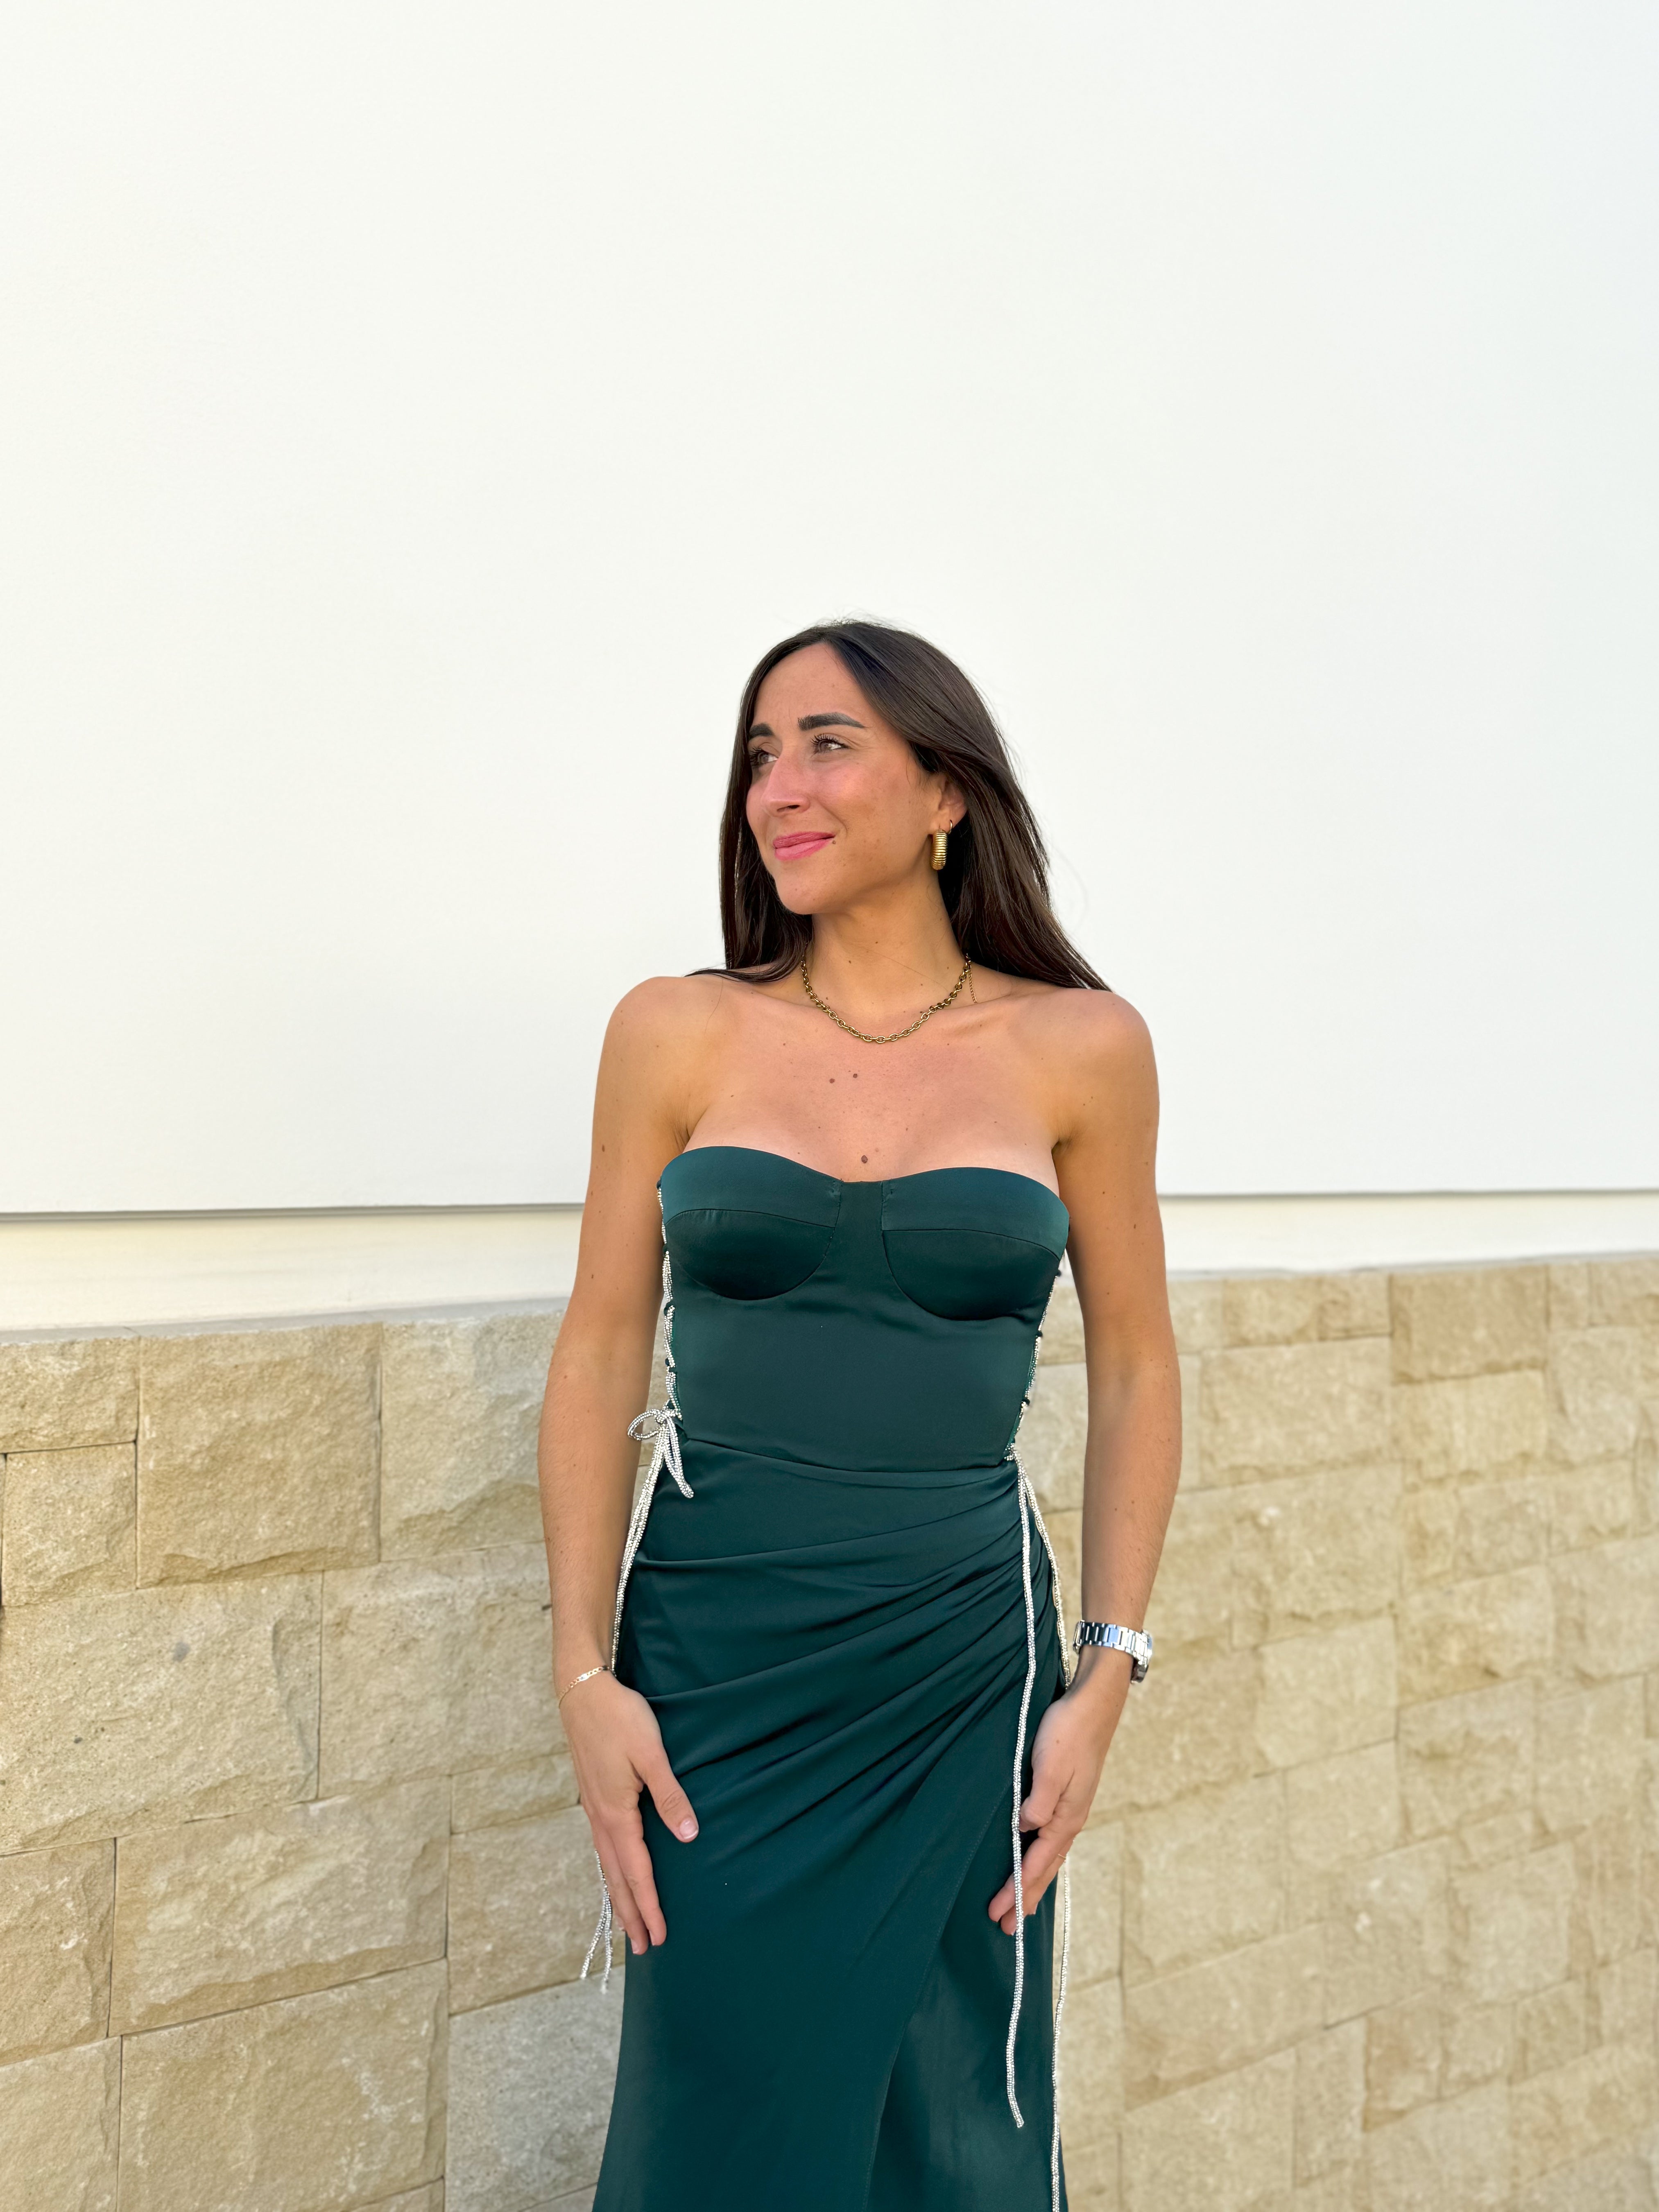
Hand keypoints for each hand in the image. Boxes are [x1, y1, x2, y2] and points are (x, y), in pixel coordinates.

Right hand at [561, 1668, 698, 1954]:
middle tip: (643, 1948)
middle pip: (617, 1878)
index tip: (659, 1936)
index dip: (649, 1905)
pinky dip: (610, 1870)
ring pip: (607, 1864)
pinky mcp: (593, 1796)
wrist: (582, 1692)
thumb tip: (689, 1837)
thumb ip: (670, 1796)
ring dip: (618, 1895)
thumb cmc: (620, 1718)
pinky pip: (602, 1846)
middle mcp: (601, 1817)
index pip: (637, 1871)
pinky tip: (615, 1872)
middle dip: (630, 1914)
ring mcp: (593, 1808)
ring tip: (627, 1923)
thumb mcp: (651, 1754)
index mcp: (617, 1813)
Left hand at [987, 1654, 1129, 1933]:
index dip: (1017, 1891)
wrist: (1094, 1704)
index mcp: (1066, 1818)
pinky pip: (1051, 1839)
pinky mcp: (1066, 1796)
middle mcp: (1070, 1819)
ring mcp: (1070, 1809)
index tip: (998, 1915)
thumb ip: (1038, 1801)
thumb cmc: (1069, 1731)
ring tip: (1022, 1905)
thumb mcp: (1050, 1765)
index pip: (1036, 1865)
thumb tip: (1024, 1830)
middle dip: (1026, 1898)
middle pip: (1045, 1869)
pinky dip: (1041, 1859)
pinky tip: (1035, 1858)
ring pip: (1049, 1856)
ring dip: (1033, 1882)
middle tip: (1006, 1928)